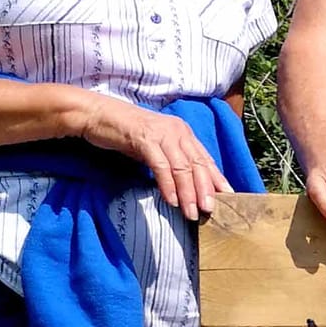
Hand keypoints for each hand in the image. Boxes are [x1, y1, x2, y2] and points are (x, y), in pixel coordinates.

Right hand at [79, 93, 230, 222]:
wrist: (97, 114)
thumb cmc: (127, 133)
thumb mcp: (156, 147)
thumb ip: (172, 161)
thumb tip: (188, 186)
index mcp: (183, 133)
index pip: (205, 159)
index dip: (217, 179)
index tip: (228, 197)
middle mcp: (177, 131)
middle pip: (197, 165)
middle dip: (206, 190)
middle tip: (210, 210)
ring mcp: (161, 134)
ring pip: (182, 167)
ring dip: (188, 193)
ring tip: (191, 212)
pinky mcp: (144, 138)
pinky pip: (161, 165)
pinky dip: (168, 184)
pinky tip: (171, 200)